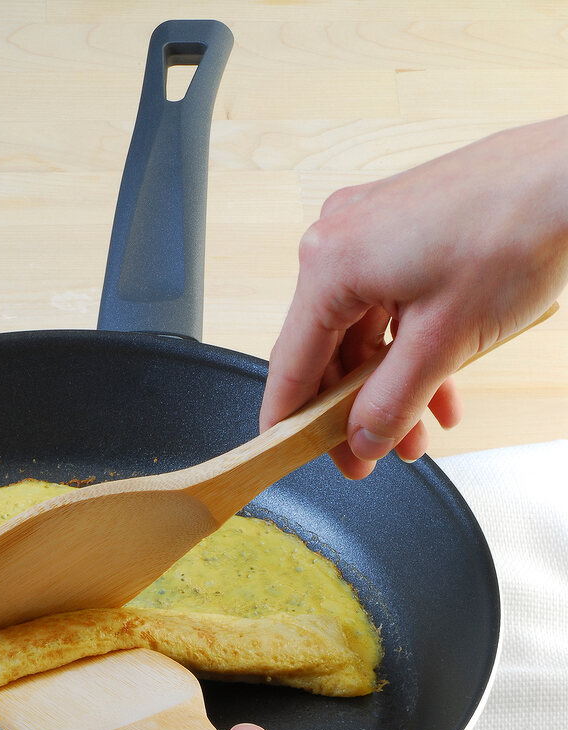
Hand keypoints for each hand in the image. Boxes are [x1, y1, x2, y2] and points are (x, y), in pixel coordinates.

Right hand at [260, 116, 567, 477]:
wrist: (566, 177)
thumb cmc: (512, 231)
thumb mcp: (443, 342)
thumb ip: (392, 402)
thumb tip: (363, 438)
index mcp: (331, 264)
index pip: (292, 364)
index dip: (288, 420)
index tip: (287, 455)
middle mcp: (339, 240)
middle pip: (326, 348)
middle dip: (351, 409)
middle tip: (367, 455)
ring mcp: (370, 230)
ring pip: (362, 330)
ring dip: (386, 385)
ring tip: (415, 432)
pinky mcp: (402, 230)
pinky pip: (388, 303)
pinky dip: (408, 348)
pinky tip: (438, 385)